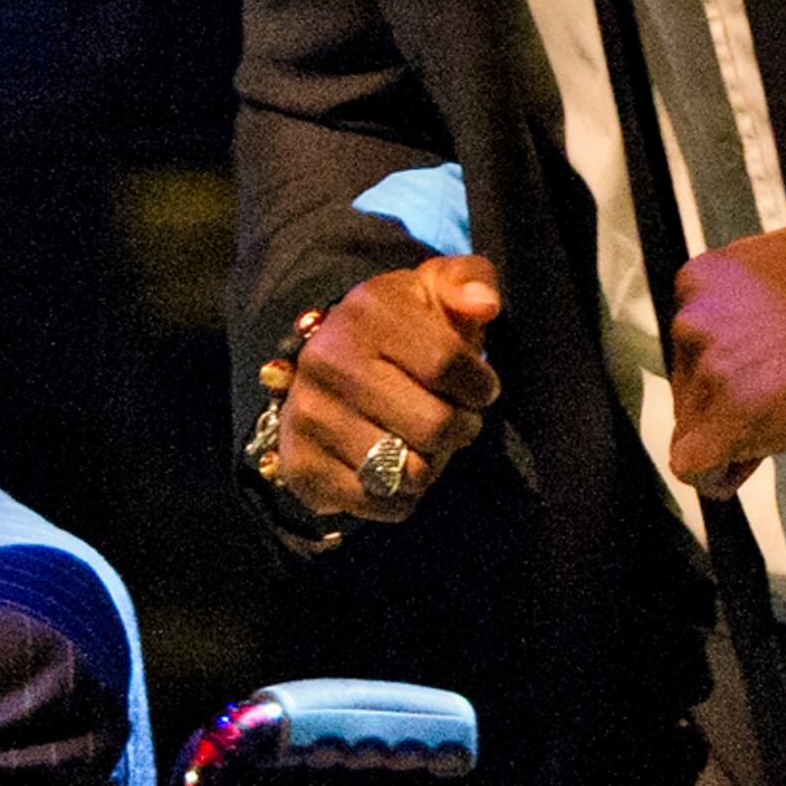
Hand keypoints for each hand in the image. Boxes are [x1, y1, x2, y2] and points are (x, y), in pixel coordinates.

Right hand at [264, 254, 502, 523]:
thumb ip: (469, 281)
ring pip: (411, 472)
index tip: (479, 387)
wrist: (331, 366)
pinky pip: (382, 504)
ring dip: (432, 464)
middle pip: (434, 426)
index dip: (480, 386)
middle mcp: (326, 361)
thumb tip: (484, 306)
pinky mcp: (300, 466)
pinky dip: (402, 496)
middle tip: (453, 419)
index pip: (450, 366)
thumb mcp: (436, 289)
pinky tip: (395, 467)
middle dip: (460, 429)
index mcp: (365, 312)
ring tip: (421, 440)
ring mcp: (308, 416)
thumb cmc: (405, 331)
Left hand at [663, 216, 785, 494]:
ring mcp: (708, 373)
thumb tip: (768, 290)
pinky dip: (717, 475)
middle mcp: (696, 321)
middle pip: (690, 385)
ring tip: (782, 426)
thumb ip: (764, 275)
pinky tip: (744, 468)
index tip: (757, 378)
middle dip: (728, 401)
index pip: (692, 344)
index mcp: (705, 280)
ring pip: (693, 425)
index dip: (729, 369)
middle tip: (779, 403)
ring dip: (731, 434)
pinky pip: (694, 467)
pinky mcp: (726, 422)